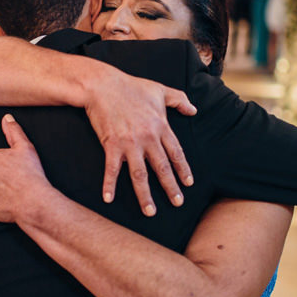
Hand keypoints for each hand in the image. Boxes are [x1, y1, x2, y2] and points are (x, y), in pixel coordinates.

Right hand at [86, 71, 195, 216]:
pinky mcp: (112, 145)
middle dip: (171, 187)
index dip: (183, 169)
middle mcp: (148, 138)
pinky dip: (109, 184)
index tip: (188, 183)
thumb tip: (194, 110)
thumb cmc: (131, 86)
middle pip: (162, 168)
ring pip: (140, 175)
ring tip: (150, 211)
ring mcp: (130, 143)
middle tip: (177, 203)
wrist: (103, 85)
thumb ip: (179, 99)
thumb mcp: (159, 89)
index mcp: (161, 126)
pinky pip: (112, 169)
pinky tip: (108, 198)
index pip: (176, 153)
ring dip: (145, 195)